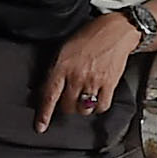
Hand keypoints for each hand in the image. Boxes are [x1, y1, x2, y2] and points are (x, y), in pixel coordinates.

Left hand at [39, 13, 140, 127]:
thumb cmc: (89, 36)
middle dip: (66, 106)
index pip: (49, 95)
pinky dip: (98, 107)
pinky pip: (101, 106)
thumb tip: (48, 89)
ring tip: (82, 99)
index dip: (44, 114)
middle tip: (69, 100)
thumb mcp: (64, 48)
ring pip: (83, 109)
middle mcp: (76, 76)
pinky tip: (96, 100)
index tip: (40, 127)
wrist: (115, 31)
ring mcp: (93, 81)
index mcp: (62, 66)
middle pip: (66, 106)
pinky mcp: (109, 84)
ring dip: (81, 108)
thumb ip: (56, 69)